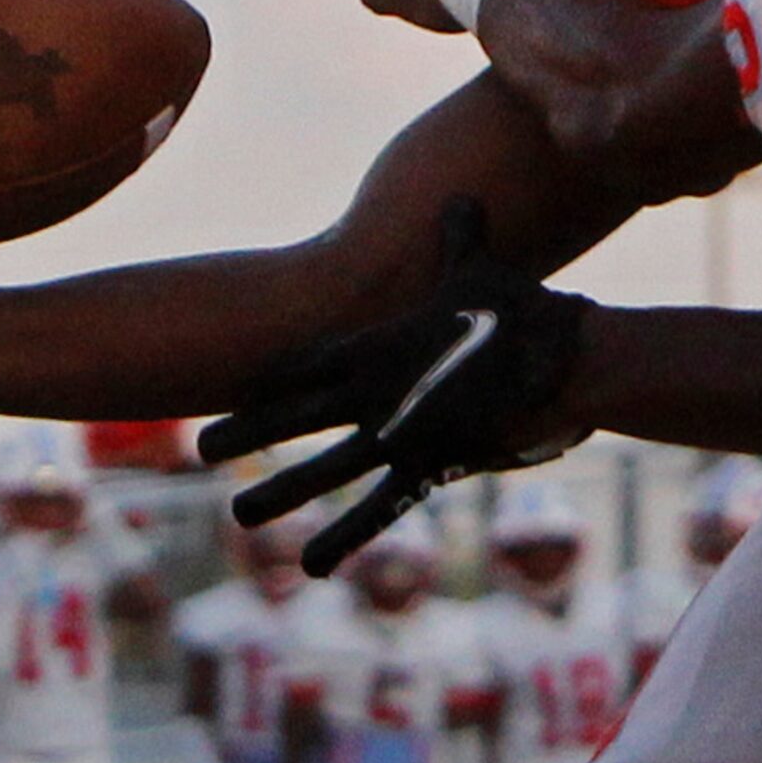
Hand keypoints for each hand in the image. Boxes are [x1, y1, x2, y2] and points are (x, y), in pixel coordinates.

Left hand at [198, 199, 591, 575]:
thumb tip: (461, 197)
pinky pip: (377, 509)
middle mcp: (374, 391)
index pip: (307, 361)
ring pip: (323, 469)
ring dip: (279, 494)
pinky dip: (344, 538)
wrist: (561, 360)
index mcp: (379, 342)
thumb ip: (459, 240)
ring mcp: (396, 434)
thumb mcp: (482, 270)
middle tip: (200, 448)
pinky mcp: (426, 468)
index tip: (234, 387)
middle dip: (246, 431)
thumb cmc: (521, 309)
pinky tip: (311, 564)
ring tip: (239, 516)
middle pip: (294, 414)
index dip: (269, 377)